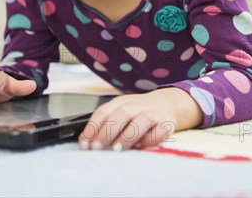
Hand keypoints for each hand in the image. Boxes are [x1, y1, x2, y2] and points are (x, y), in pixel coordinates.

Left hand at [78, 87, 202, 150]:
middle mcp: (135, 106)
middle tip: (97, 148)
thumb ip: (104, 124)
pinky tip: (140, 146)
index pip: (103, 112)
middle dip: (107, 132)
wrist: (166, 104)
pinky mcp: (165, 124)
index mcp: (120, 103)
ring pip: (139, 123)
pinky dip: (148, 140)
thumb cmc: (137, 112)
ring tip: (116, 149)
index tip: (85, 145)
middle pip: (120, 115)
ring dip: (126, 137)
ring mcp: (151, 114)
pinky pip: (157, 132)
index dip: (92, 128)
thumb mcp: (119, 111)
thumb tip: (85, 143)